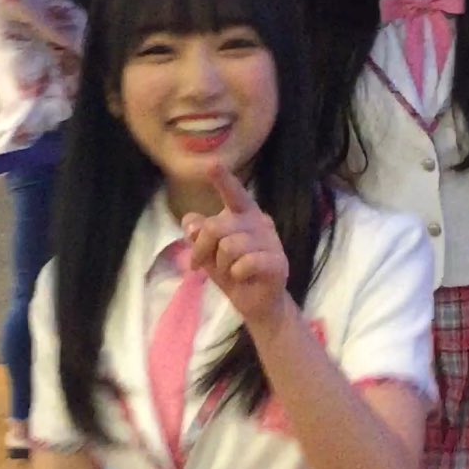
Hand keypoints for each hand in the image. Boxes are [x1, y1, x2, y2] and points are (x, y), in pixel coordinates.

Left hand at [184, 163, 288, 329]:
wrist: (256, 304)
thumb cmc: (233, 273)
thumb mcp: (208, 254)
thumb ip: (198, 235)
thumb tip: (190, 221)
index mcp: (244, 215)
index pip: (234, 194)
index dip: (223, 180)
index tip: (212, 164)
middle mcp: (260, 222)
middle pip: (216, 227)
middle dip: (202, 249)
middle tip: (203, 265)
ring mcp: (272, 241)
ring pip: (229, 247)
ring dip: (222, 266)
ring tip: (231, 272)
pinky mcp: (278, 262)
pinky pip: (244, 263)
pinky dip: (237, 275)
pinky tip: (244, 277)